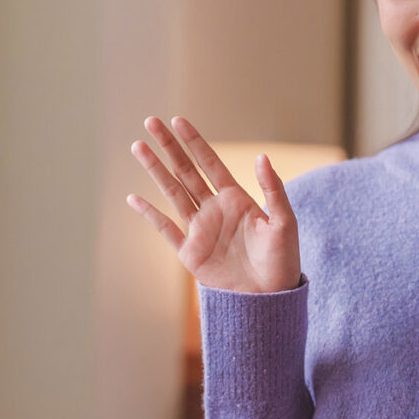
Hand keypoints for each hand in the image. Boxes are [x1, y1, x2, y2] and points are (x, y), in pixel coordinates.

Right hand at [127, 116, 300, 292]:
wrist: (269, 298)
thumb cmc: (282, 261)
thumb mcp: (284, 222)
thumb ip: (274, 189)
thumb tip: (262, 156)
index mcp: (237, 199)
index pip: (210, 163)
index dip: (194, 142)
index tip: (177, 120)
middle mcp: (215, 210)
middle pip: (186, 171)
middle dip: (168, 147)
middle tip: (150, 122)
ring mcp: (200, 229)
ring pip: (172, 192)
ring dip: (155, 170)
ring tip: (138, 147)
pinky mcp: (190, 252)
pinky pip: (165, 228)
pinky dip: (149, 213)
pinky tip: (133, 197)